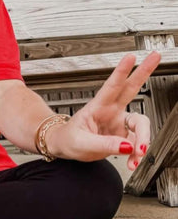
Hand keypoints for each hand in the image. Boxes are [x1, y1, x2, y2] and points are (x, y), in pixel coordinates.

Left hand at [47, 51, 160, 169]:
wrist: (64, 147)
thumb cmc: (68, 139)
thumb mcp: (82, 143)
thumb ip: (105, 144)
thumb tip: (128, 146)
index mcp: (98, 107)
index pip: (111, 86)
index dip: (121, 71)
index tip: (130, 57)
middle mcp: (111, 111)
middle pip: (131, 88)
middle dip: (144, 71)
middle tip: (154, 56)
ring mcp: (119, 123)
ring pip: (141, 125)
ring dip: (143, 141)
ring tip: (137, 155)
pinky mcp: (123, 136)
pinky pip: (137, 144)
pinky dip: (136, 155)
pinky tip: (132, 162)